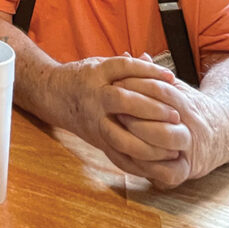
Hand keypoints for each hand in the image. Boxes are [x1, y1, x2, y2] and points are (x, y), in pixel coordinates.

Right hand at [52, 56, 183, 171]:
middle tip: (175, 115)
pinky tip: (161, 163)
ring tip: (172, 146)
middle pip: (121, 101)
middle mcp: (94, 97)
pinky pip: (119, 158)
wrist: (53, 95)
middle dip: (150, 108)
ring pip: (119, 136)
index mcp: (96, 73)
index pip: (123, 68)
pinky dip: (141, 164)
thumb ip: (128, 66)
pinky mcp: (97, 141)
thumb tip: (155, 63)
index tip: (172, 78)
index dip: (148, 71)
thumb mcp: (101, 65)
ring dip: (147, 144)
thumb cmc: (84, 78)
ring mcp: (94, 122)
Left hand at [111, 75, 221, 187]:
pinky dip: (148, 167)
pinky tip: (129, 156)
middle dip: (137, 113)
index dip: (137, 85)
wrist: (221, 134)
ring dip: (140, 136)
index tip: (116, 83)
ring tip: (119, 132)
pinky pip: (168, 172)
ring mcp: (190, 149)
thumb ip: (153, 75)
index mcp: (186, 102)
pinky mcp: (187, 171)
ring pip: (167, 142)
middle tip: (115, 110)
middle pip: (166, 114)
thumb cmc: (187, 109)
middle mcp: (190, 125)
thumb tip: (132, 55)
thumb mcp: (174, 89)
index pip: (162, 89)